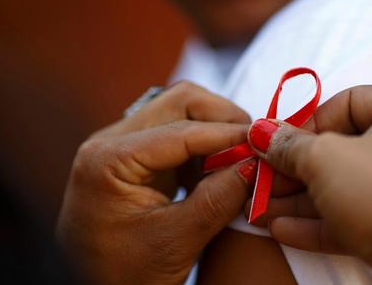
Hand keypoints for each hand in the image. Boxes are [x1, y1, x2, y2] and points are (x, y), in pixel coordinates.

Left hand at [57, 82, 252, 284]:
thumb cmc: (122, 276)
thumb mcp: (173, 243)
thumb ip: (217, 201)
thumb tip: (255, 166)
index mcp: (108, 160)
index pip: (180, 131)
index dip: (227, 135)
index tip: (263, 145)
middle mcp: (112, 142)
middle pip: (179, 103)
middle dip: (222, 120)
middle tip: (253, 147)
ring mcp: (125, 146)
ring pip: (182, 113)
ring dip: (215, 132)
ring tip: (238, 162)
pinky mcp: (138, 158)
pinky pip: (179, 135)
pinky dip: (206, 147)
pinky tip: (219, 171)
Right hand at [247, 86, 371, 284]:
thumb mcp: (324, 160)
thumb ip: (289, 144)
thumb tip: (263, 132)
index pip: (351, 101)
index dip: (308, 122)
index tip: (279, 143)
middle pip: (349, 148)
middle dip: (299, 167)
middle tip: (266, 177)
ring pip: (353, 186)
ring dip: (304, 197)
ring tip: (263, 207)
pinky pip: (366, 215)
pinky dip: (326, 220)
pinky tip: (283, 229)